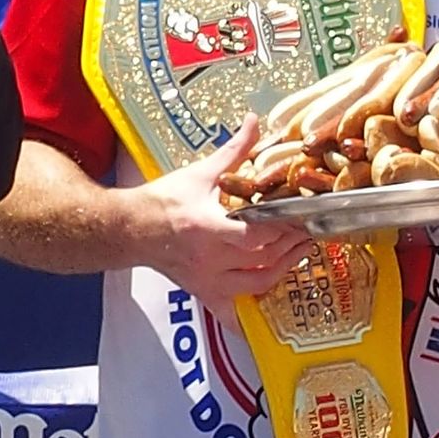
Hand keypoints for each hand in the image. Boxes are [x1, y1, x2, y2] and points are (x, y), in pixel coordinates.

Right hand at [129, 113, 314, 320]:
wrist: (129, 228)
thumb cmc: (163, 201)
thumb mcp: (200, 173)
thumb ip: (233, 150)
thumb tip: (254, 121)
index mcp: (209, 227)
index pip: (258, 234)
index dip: (285, 228)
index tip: (303, 217)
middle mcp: (210, 259)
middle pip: (264, 259)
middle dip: (291, 246)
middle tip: (309, 232)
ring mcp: (207, 280)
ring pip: (256, 284)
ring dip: (282, 270)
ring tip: (298, 252)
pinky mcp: (203, 292)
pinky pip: (231, 311)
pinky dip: (250, 316)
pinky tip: (267, 311)